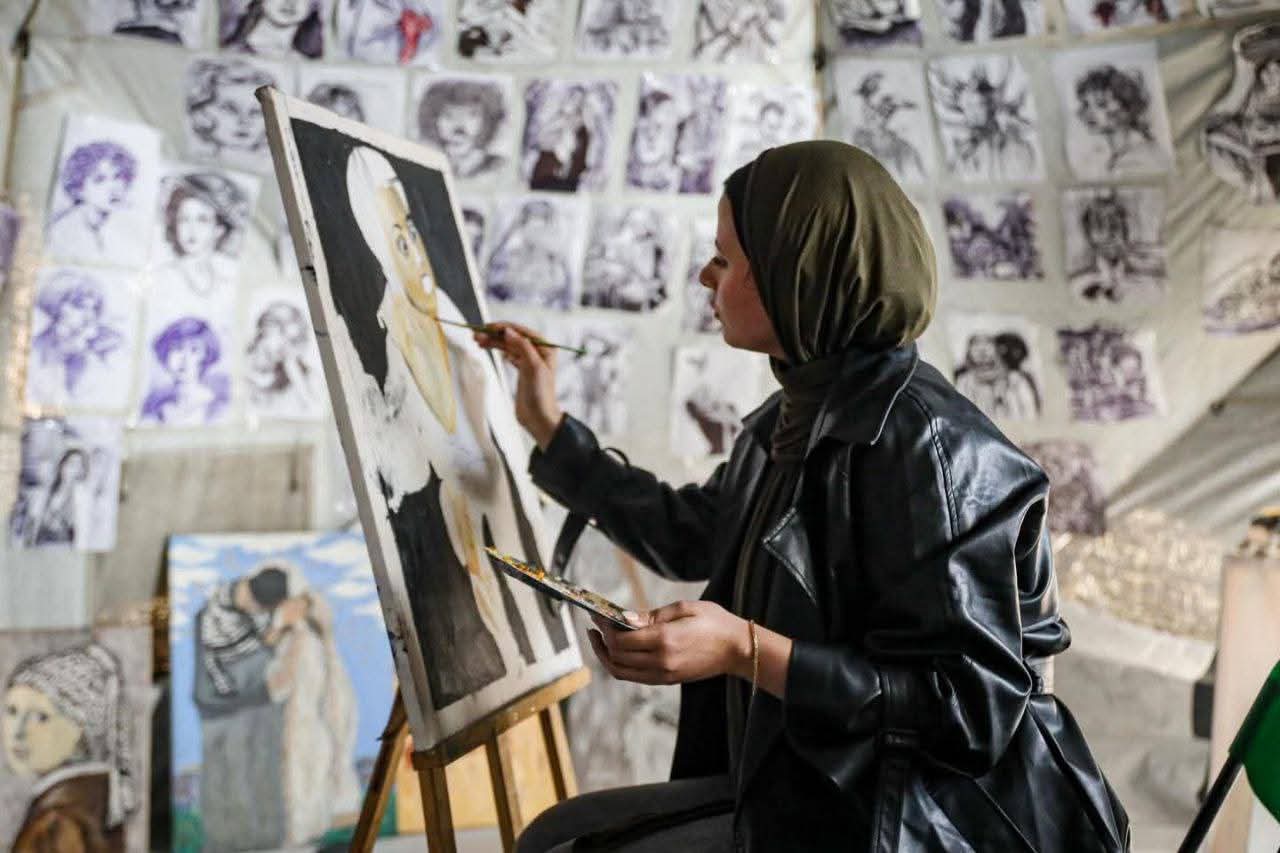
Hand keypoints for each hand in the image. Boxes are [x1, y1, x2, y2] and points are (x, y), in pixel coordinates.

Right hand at [474, 321, 563, 449]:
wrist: (539, 418)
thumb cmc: (540, 394)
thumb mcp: (533, 367)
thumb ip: (522, 347)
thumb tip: (508, 331)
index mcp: (545, 348)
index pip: (521, 332)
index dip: (504, 328)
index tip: (487, 327)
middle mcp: (538, 352)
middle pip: (513, 338)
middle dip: (495, 335)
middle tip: (476, 335)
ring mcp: (529, 361)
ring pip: (509, 346)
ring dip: (494, 343)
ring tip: (478, 342)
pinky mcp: (522, 371)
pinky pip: (509, 355)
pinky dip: (499, 351)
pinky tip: (490, 349)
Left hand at [587, 601, 750, 685]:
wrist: (738, 649)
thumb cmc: (715, 622)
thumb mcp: (684, 608)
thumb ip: (652, 616)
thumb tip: (624, 618)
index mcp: (665, 641)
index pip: (621, 640)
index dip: (605, 628)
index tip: (598, 615)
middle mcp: (661, 662)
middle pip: (617, 658)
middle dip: (601, 642)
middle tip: (596, 625)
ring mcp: (664, 674)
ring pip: (621, 672)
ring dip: (606, 657)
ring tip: (601, 640)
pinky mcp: (668, 680)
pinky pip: (635, 676)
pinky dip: (621, 665)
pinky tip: (619, 650)